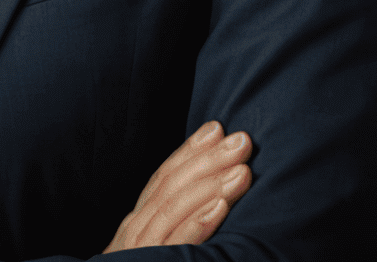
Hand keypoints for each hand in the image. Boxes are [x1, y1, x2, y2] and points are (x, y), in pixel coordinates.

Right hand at [104, 122, 251, 249]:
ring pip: (173, 209)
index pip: (162, 179)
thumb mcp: (156, 249)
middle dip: (206, 160)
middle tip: (241, 139)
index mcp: (138, 225)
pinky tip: (220, 207)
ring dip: (210, 185)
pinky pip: (175, 244)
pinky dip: (198, 223)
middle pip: (169, 187)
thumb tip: (209, 198)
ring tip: (242, 169)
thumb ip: (172, 225)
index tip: (216, 127)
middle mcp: (135, 233)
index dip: (189, 151)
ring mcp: (141, 252)